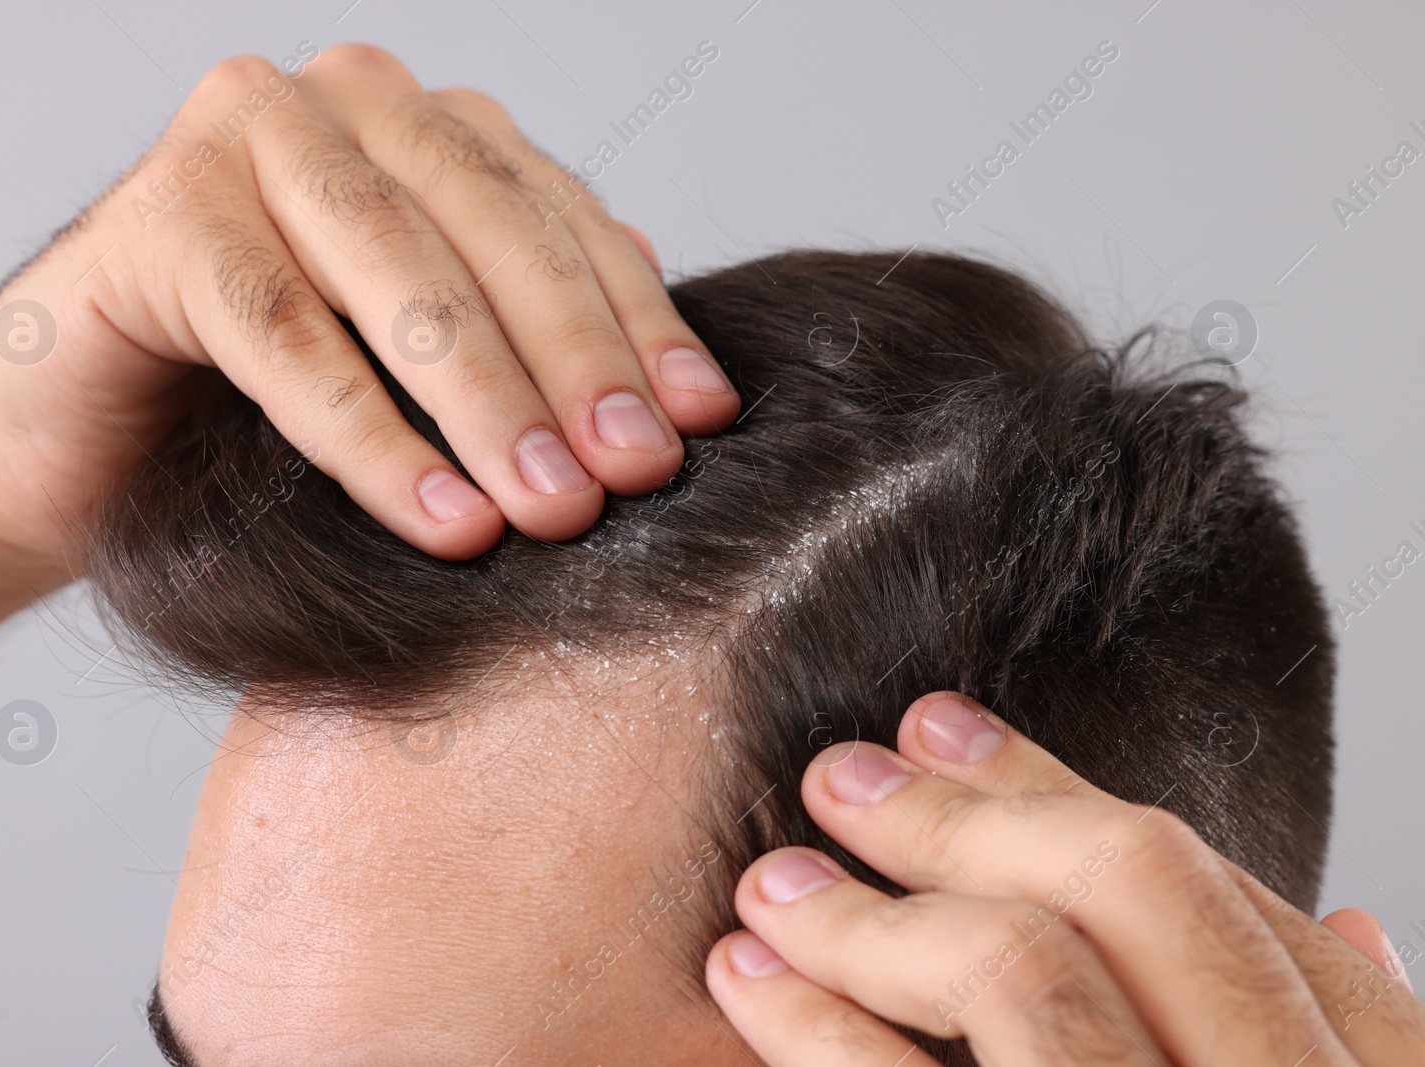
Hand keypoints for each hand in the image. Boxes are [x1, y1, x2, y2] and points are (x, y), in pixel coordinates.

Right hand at [0, 44, 736, 568]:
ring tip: (548, 510)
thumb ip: (529, 345)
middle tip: (630, 480)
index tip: (699, 427)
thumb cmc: (265, 410)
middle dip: (572, 365)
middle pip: (492, 234)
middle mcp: (341, 106)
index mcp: (424, 127)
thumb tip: (677, 398)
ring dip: (485, 402)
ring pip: (397, 275)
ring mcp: (242, 142)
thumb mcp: (422, 370)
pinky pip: (287, 336)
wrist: (79, 445)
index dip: (637, 324)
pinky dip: (371, 436)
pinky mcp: (156, 217)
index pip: (560, 219)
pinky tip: (440, 519)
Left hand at [706, 692, 1423, 1065]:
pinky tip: (751, 984)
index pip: (1218, 889)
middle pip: (1140, 884)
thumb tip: (1361, 918)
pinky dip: (818, 1027)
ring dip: (873, 908)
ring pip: (1022, 973)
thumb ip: (1321, 1027)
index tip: (938, 724)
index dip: (1065, 792)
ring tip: (771, 885)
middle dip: (976, 809)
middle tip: (841, 773)